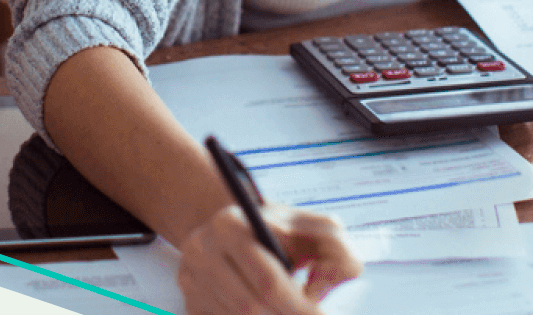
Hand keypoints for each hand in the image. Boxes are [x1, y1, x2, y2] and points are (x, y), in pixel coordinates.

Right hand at [176, 201, 361, 314]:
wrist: (234, 231)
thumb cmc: (278, 231)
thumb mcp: (309, 225)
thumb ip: (336, 244)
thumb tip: (343, 274)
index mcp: (231, 225)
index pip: (268, 280)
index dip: (299, 307)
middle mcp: (202, 251)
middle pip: (250, 307)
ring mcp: (190, 280)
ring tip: (289, 310)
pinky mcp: (190, 303)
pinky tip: (270, 311)